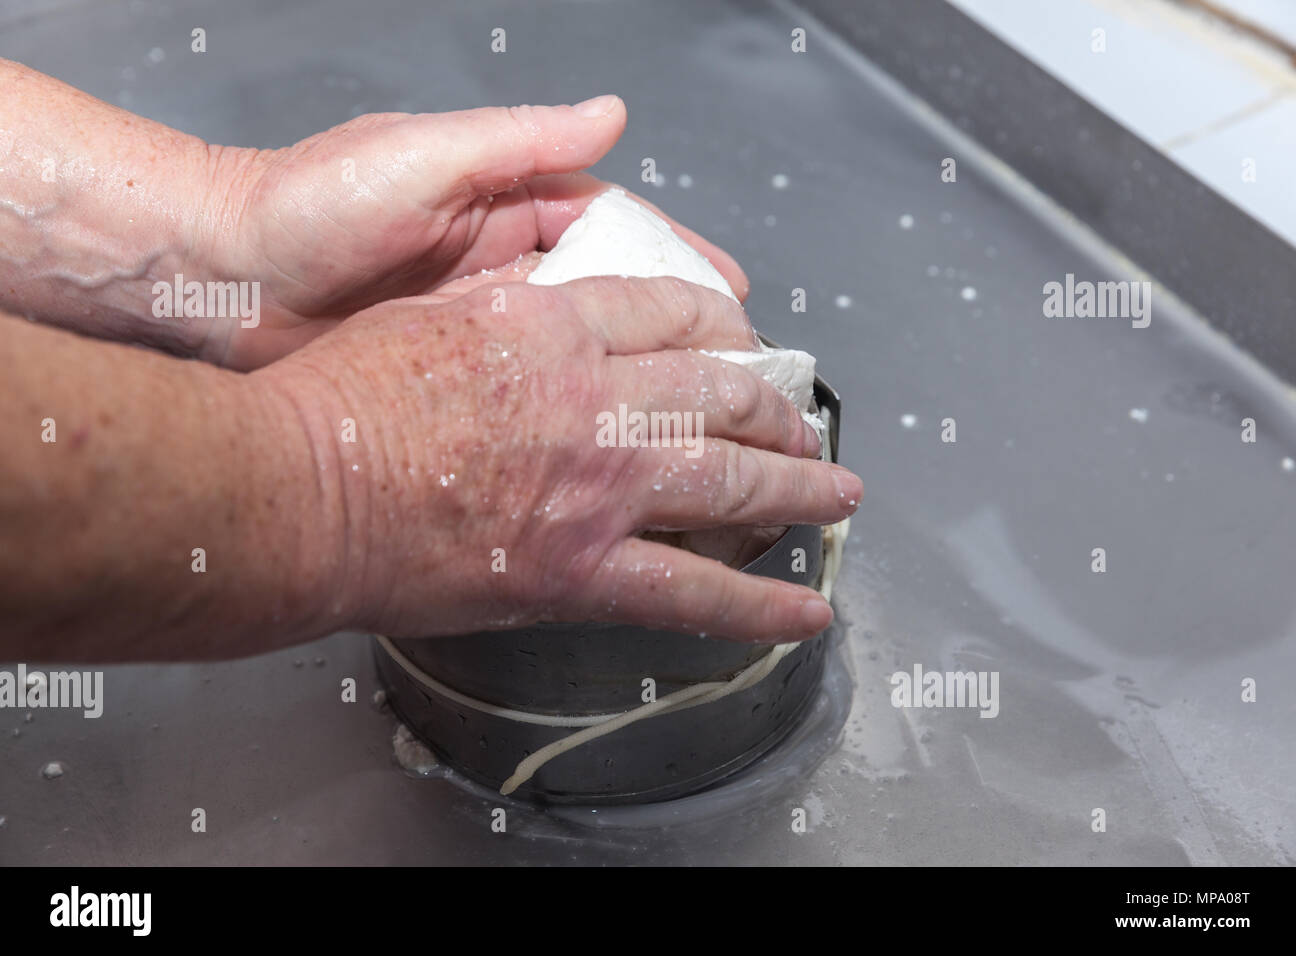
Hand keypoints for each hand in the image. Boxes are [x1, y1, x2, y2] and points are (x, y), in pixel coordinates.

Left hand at [207, 97, 747, 368]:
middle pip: (610, 296)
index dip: (680, 261)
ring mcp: (475, 325)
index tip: (735, 295)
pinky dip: (566, 410)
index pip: (616, 229)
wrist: (213, 282)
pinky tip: (605, 440)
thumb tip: (611, 115)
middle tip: (732, 373)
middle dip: (674, 331)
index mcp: (503, 203)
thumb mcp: (422, 158)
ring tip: (690, 416)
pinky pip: (523, 392)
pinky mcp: (445, 375)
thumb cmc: (302, 204)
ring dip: (629, 379)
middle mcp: (498, 263)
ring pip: (574, 352)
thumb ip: (519, 141)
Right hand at [255, 275, 859, 643]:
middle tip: (803, 427)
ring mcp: (601, 484)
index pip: (675, 314)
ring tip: (835, 497)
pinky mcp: (583, 568)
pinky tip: (804, 614)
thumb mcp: (432, 315)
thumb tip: (549, 311)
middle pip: (724, 392)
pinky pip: (696, 592)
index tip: (745, 347)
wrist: (297, 489)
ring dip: (799, 489)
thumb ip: (507, 311)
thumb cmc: (337, 402)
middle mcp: (597, 397)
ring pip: (735, 481)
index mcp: (555, 325)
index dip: (726, 330)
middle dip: (777, 412)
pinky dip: (760, 609)